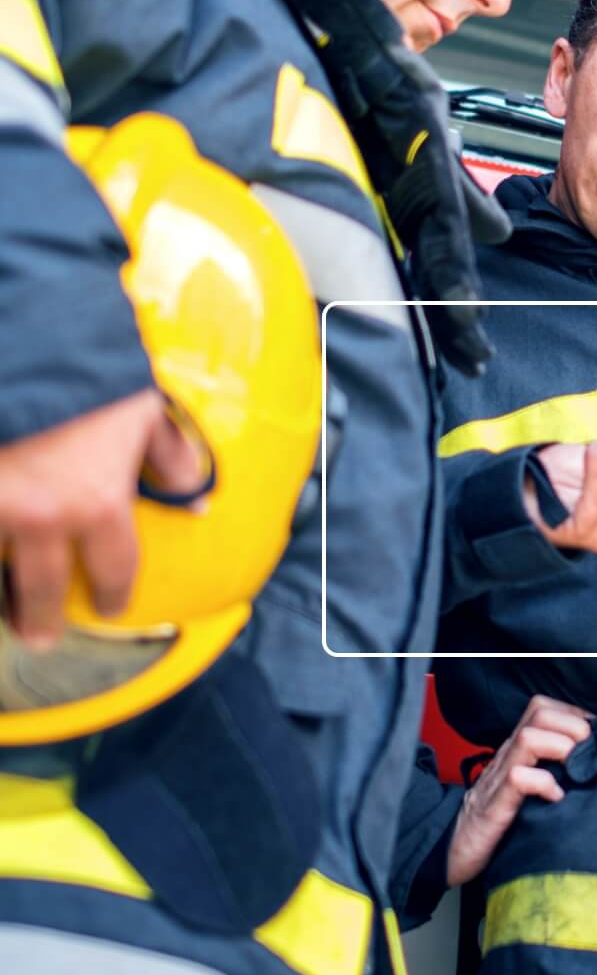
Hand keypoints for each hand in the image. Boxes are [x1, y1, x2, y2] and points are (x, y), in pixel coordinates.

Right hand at [0, 388, 205, 647]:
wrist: (18, 340)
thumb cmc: (87, 373)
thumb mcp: (141, 411)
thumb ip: (170, 458)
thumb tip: (198, 498)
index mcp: (97, 503)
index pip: (113, 569)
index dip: (114, 593)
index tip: (112, 606)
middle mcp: (41, 518)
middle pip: (40, 589)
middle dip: (40, 617)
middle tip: (41, 634)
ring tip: (5, 607)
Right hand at [445, 695, 591, 886]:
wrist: (454, 850)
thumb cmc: (499, 820)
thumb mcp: (528, 789)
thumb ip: (551, 771)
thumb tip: (594, 764)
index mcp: (518, 750)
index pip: (545, 708)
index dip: (575, 714)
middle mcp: (508, 756)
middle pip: (539, 712)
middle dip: (573, 725)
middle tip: (589, 751)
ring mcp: (499, 778)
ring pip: (528, 738)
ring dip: (561, 747)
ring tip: (576, 769)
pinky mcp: (493, 805)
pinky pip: (518, 779)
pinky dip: (545, 784)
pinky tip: (557, 798)